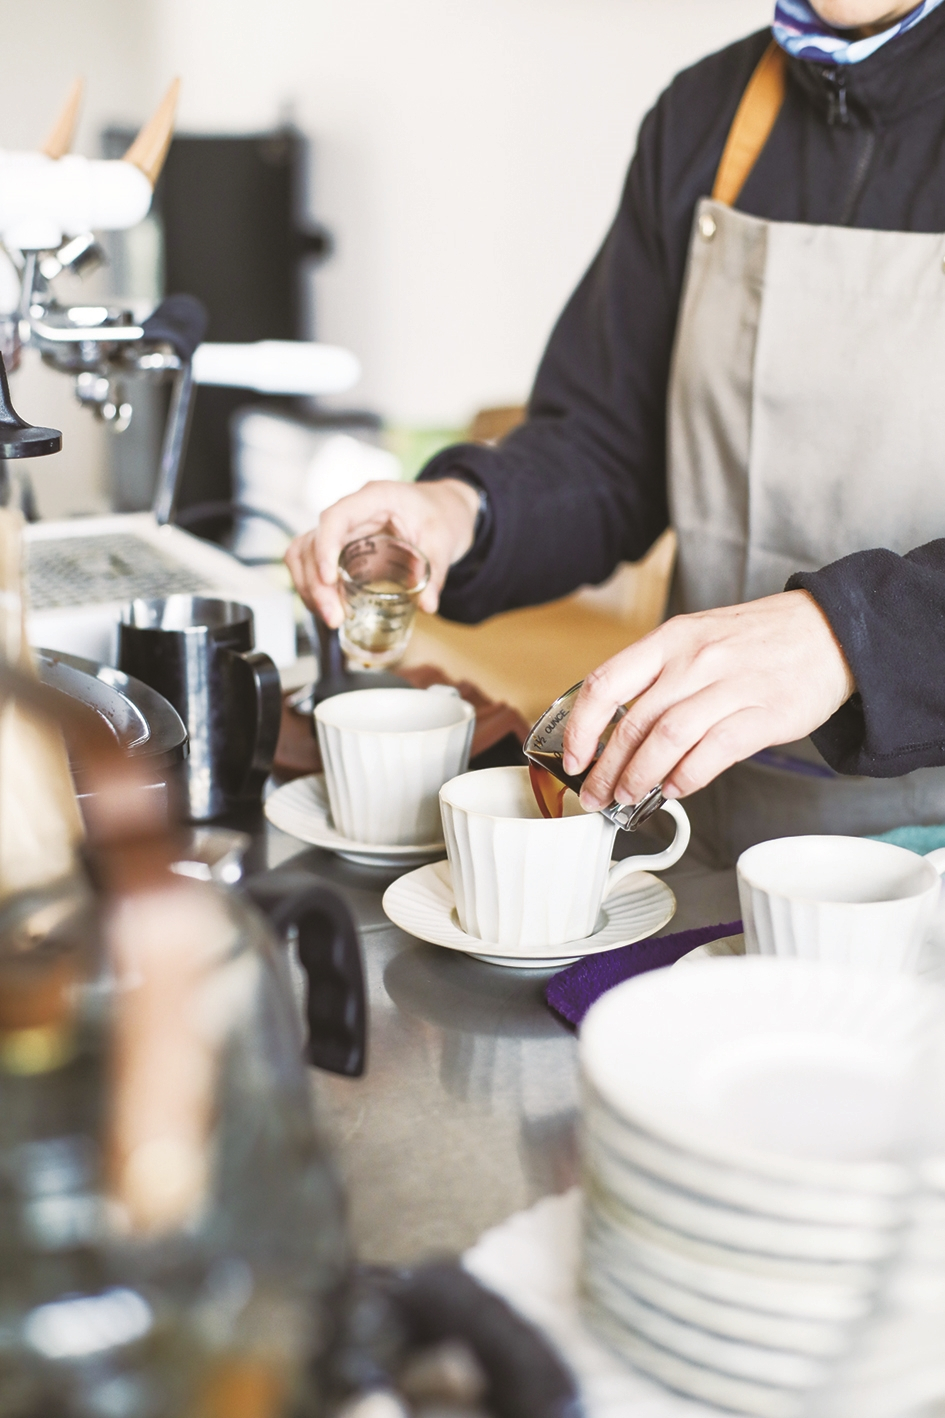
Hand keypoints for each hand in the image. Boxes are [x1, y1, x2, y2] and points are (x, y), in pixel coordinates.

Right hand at [284, 478, 479, 626]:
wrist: (443, 510)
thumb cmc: (441, 515)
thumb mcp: (444, 540)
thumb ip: (436, 571)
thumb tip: (428, 605)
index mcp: (375, 499)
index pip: (335, 517)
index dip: (325, 547)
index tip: (329, 579)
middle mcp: (351, 513)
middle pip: (312, 542)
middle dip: (316, 582)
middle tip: (334, 616)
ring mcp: (343, 531)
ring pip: (304, 555)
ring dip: (310, 588)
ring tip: (331, 618)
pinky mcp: (342, 548)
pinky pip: (313, 565)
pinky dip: (316, 589)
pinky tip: (331, 610)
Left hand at [562, 590, 855, 809]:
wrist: (832, 630)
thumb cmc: (759, 640)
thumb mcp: (698, 637)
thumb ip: (658, 675)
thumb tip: (615, 728)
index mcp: (671, 639)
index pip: (605, 684)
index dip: (581, 729)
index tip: (573, 759)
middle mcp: (696, 660)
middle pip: (634, 723)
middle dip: (608, 769)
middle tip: (598, 795)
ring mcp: (731, 686)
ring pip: (667, 741)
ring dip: (641, 778)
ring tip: (630, 798)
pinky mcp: (765, 713)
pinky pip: (713, 753)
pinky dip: (687, 778)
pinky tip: (676, 789)